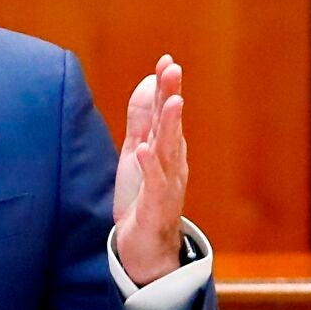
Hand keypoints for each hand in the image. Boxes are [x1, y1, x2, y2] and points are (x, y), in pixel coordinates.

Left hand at [114, 54, 186, 286]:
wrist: (144, 249)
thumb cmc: (143, 199)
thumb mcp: (137, 152)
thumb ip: (141, 120)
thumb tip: (147, 83)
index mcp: (166, 150)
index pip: (166, 113)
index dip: (166, 87)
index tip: (166, 60)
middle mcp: (172, 164)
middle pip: (172, 126)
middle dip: (172, 96)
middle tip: (173, 69)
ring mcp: (166, 185)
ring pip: (168, 151)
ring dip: (169, 126)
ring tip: (170, 101)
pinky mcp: (155, 206)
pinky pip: (154, 184)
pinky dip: (149, 166)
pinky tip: (142, 149)